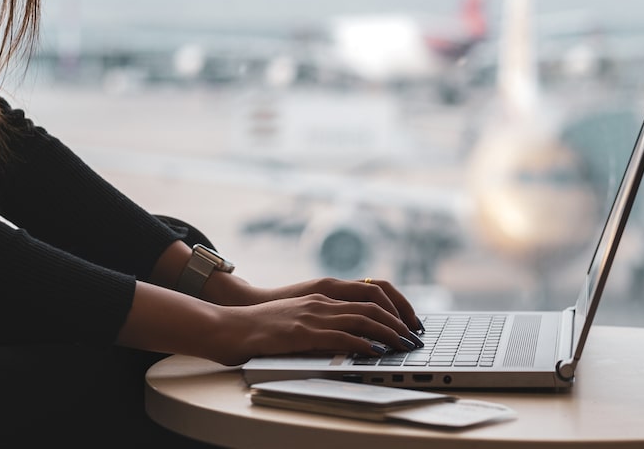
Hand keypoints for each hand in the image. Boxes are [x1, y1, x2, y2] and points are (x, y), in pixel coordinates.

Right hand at [206, 274, 421, 334]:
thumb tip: (349, 337)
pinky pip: (341, 336)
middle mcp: (322, 300)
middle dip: (398, 320)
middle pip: (372, 304)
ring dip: (388, 332)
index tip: (408, 322)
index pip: (369, 292)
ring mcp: (312, 315)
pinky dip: (363, 343)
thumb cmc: (261, 326)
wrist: (229, 325)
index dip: (394, 306)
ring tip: (404, 345)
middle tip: (413, 337)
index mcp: (322, 294)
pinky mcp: (302, 332)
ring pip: (362, 318)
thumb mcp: (298, 317)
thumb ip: (323, 321)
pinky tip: (376, 352)